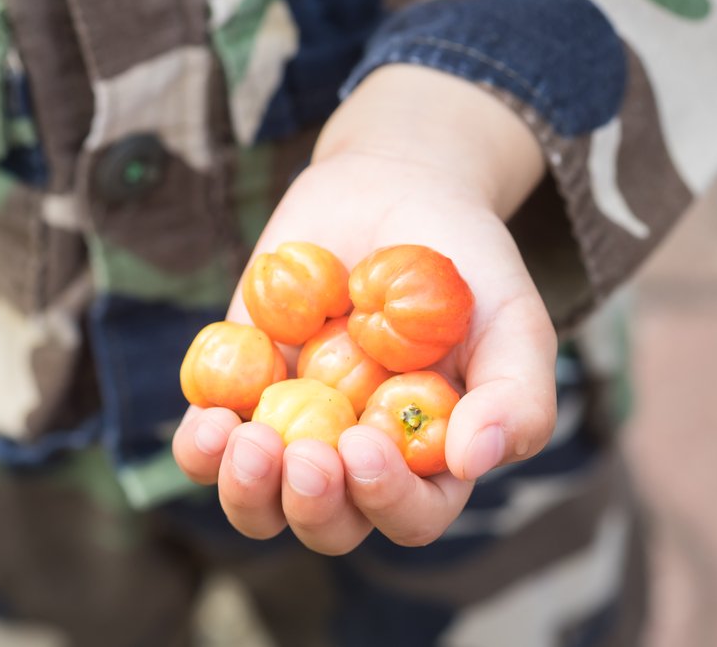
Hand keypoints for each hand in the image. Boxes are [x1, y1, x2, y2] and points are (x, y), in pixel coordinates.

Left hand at [173, 65, 556, 553]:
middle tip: (304, 452)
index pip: (411, 515)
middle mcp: (357, 458)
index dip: (386, 499)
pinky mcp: (243, 392)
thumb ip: (516, 395)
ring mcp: (295, 428)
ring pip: (259, 504)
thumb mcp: (513, 319)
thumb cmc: (464, 262)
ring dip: (244, 489)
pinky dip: (200, 445)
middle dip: (310, 504)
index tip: (363, 442)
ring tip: (241, 435)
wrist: (392, 191)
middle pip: (329, 525)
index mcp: (428, 459)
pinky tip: (211, 415)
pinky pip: (208, 445)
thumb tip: (472, 462)